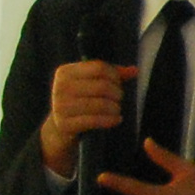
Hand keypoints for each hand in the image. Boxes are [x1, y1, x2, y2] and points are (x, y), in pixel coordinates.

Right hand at [40, 58, 139, 179]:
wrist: (59, 127)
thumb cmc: (80, 100)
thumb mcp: (90, 83)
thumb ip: (112, 74)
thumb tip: (135, 70)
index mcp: (65, 72)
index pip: (99, 67)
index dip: (115, 76)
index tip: (118, 84)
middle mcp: (61, 87)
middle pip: (102, 86)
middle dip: (117, 93)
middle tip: (119, 99)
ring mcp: (61, 106)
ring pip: (100, 104)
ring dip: (115, 108)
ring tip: (117, 110)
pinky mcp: (65, 124)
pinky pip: (95, 121)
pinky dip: (110, 120)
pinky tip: (116, 120)